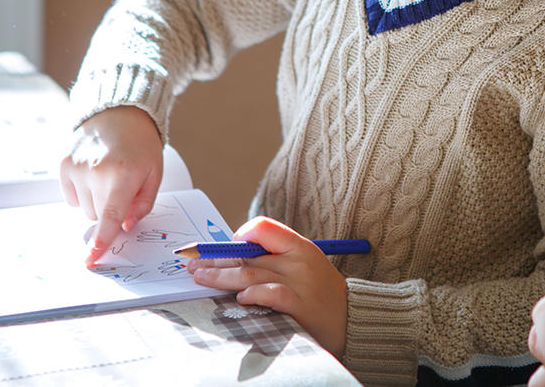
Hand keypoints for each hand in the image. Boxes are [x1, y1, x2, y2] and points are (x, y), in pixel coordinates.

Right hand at [59, 105, 163, 265]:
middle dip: (110, 209)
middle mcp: (97, 171)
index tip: (91, 259)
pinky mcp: (63, 165)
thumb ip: (143, 204)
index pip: (111, 216)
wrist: (119, 114)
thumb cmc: (140, 145)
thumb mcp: (154, 173)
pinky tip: (93, 172)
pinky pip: (71, 197)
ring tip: (107, 174)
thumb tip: (125, 226)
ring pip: (84, 209)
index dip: (102, 240)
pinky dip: (82, 191)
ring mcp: (77, 167)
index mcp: (124, 174)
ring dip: (96, 200)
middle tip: (121, 184)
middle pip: (98, 216)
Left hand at [187, 216, 348, 356]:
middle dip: (216, 259)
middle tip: (193, 264)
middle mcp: (298, 259)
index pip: (262, 227)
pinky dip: (252, 295)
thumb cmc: (321, 292)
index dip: (239, 235)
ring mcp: (300, 282)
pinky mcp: (300, 305)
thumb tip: (233, 257)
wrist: (352, 318)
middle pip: (248, 253)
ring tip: (201, 279)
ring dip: (221, 277)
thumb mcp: (303, 265)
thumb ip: (275, 258)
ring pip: (251, 274)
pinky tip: (239, 299)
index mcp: (299, 245)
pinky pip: (271, 294)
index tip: (224, 249)